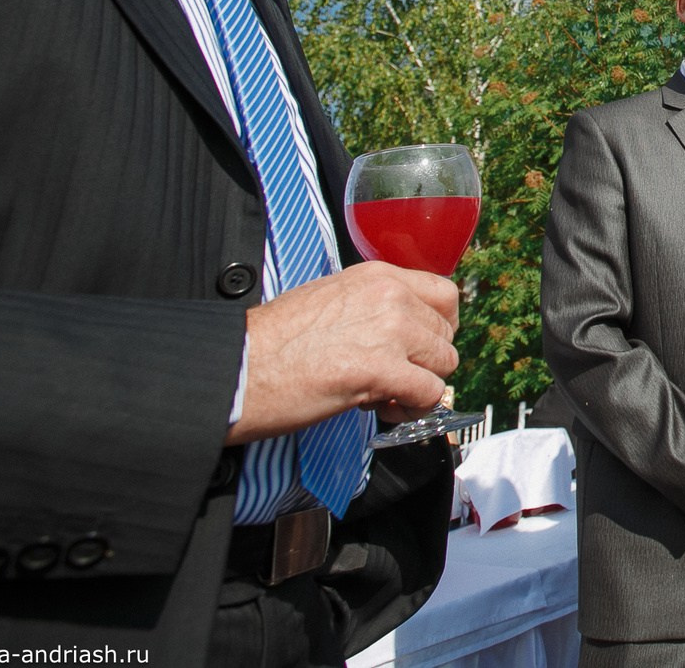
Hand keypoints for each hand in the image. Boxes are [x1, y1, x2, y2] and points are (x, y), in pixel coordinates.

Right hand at [230, 262, 458, 444]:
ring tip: (382, 395)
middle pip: (446, 334)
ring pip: (443, 364)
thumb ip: (373, 308)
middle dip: (425, 362)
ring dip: (419, 386)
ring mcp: (390, 331)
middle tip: (391, 378)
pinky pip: (429, 394)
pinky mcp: (382, 370)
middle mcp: (391, 296)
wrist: (238, 368)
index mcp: (378, 276)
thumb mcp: (330, 301)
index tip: (421, 348)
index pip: (445, 295)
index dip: (438, 327)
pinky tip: (382, 409)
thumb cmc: (272, 343)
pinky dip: (413, 408)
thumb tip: (405, 335)